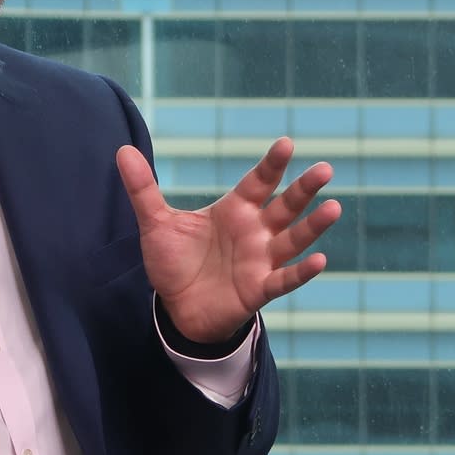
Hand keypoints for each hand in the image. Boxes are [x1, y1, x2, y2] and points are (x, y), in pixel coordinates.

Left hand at [116, 137, 338, 342]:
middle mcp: (255, 232)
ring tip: (333, 208)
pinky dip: (301, 272)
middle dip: (304, 189)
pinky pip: (285, 279)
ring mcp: (261, 260)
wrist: (177, 309)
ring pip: (293, 240)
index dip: (272, 165)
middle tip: (325, 169)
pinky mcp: (259, 289)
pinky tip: (319, 261)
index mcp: (236, 210)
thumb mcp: (156, 224)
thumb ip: (143, 189)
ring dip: (313, 226)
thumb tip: (121, 151)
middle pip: (286, 206)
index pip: (259, 182)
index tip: (287, 144)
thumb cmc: (174, 263)